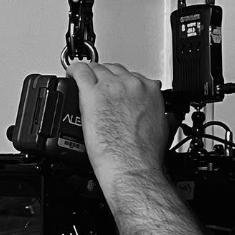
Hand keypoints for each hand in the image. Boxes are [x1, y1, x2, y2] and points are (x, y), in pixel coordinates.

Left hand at [64, 61, 169, 186]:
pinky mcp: (92, 94)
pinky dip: (74, 71)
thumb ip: (160, 116)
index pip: (133, 76)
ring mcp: (111, 87)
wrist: (133, 166)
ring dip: (90, 74)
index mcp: (150, 91)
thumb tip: (163, 117)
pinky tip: (71, 76)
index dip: (121, 82)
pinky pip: (79, 71)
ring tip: (82, 82)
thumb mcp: (162, 130)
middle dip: (105, 77)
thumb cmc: (145, 155)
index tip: (116, 89)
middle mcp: (132, 85)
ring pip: (96, 68)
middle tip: (98, 88)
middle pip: (113, 69)